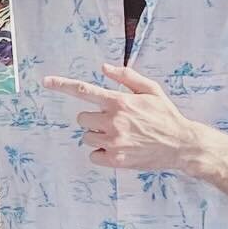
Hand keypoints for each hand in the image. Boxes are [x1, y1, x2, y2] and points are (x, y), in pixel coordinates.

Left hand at [42, 62, 201, 170]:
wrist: (181, 144)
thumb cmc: (165, 115)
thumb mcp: (151, 89)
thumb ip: (126, 77)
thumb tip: (104, 68)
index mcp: (120, 102)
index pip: (84, 90)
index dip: (62, 85)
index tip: (46, 81)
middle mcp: (113, 121)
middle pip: (82, 118)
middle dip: (93, 119)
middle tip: (112, 121)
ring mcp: (113, 142)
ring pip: (87, 137)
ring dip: (98, 136)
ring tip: (120, 136)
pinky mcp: (115, 160)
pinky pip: (93, 156)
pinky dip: (102, 154)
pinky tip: (118, 149)